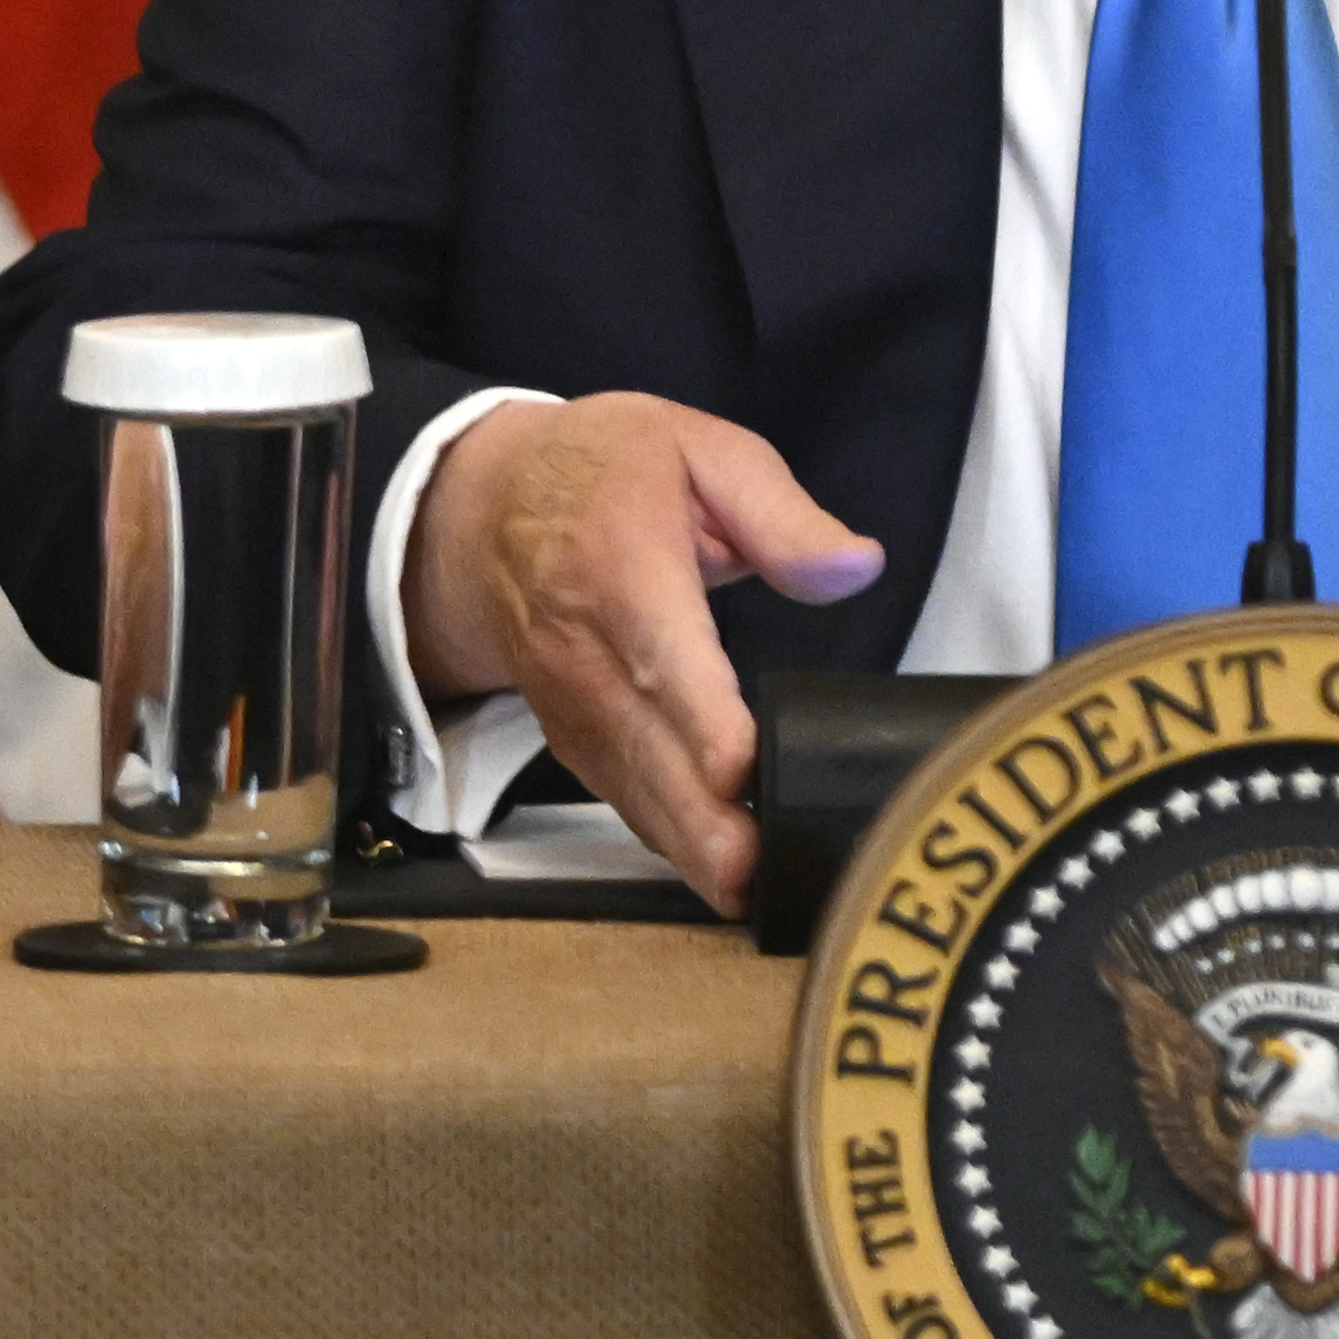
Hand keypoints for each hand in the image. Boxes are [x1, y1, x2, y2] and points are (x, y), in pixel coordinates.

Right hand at [403, 393, 883, 915]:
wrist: (483, 505)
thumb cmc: (607, 470)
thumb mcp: (699, 448)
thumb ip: (780, 513)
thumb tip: (856, 567)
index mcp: (619, 558)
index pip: (656, 646)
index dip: (695, 714)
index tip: (736, 766)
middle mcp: (580, 639)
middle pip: (638, 735)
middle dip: (695, 810)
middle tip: (750, 868)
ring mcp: (565, 693)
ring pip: (622, 777)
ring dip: (680, 840)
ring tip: (741, 890)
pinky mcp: (566, 727)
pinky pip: (612, 787)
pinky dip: (658, 833)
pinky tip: (709, 871)